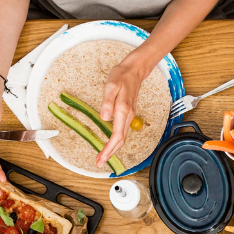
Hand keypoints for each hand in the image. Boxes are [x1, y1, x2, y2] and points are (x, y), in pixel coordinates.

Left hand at [96, 54, 147, 168]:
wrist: (134, 71)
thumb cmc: (121, 76)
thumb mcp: (111, 86)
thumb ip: (107, 102)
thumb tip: (104, 118)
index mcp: (123, 110)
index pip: (116, 136)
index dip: (108, 149)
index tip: (100, 158)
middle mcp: (128, 116)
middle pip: (120, 141)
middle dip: (110, 153)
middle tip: (99, 162)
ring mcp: (129, 116)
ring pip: (122, 137)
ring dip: (112, 149)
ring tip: (102, 156)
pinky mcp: (127, 114)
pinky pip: (122, 132)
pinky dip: (115, 141)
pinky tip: (110, 144)